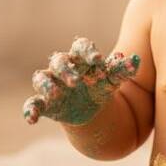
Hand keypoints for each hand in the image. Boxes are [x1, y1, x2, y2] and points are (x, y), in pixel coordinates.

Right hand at [23, 37, 139, 125]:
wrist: (92, 111)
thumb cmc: (101, 87)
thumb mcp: (112, 80)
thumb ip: (122, 70)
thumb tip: (135, 60)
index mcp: (80, 58)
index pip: (80, 46)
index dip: (87, 51)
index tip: (97, 59)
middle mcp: (63, 68)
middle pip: (58, 61)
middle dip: (65, 69)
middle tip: (76, 81)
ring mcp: (52, 85)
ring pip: (41, 78)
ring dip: (47, 85)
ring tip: (56, 94)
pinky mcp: (45, 103)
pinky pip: (32, 104)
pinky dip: (29, 110)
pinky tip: (31, 119)